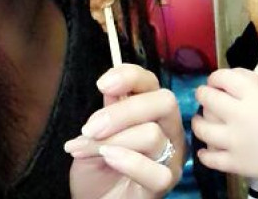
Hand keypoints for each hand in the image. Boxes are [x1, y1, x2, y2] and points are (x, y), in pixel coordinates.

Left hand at [65, 64, 185, 198]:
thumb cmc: (99, 167)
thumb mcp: (95, 134)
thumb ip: (107, 110)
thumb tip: (110, 85)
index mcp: (153, 108)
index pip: (152, 81)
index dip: (130, 76)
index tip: (102, 84)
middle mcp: (170, 127)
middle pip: (163, 101)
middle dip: (123, 111)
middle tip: (90, 128)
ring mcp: (172, 154)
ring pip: (152, 134)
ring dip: (113, 141)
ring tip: (85, 151)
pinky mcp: (167, 182)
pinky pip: (155, 171)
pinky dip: (129, 162)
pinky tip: (108, 159)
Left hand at [192, 66, 257, 184]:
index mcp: (254, 96)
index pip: (224, 78)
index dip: (216, 76)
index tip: (215, 80)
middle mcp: (240, 115)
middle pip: (208, 99)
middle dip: (203, 94)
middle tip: (204, 95)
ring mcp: (235, 141)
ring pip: (203, 128)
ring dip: (198, 122)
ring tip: (200, 120)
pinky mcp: (235, 164)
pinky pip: (210, 158)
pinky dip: (204, 153)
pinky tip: (205, 149)